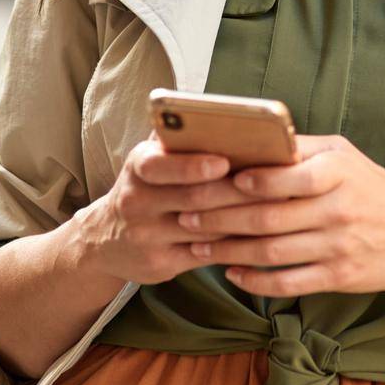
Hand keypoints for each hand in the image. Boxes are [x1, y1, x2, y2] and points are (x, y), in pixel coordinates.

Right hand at [76, 130, 266, 284]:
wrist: (106, 239)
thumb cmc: (146, 187)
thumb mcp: (152, 159)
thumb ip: (179, 141)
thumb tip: (229, 120)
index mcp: (138, 167)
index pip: (160, 165)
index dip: (192, 165)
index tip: (225, 162)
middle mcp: (136, 202)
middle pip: (193, 199)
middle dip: (237, 193)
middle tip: (276, 185)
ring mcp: (146, 236)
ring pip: (205, 230)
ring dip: (243, 220)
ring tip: (278, 209)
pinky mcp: (159, 264)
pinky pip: (204, 256)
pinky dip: (233, 245)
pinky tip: (258, 237)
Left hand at [175, 134, 384, 296]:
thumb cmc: (371, 188)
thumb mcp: (344, 154)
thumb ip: (300, 149)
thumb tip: (251, 138)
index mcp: (338, 172)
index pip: (286, 176)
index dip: (246, 180)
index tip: (211, 178)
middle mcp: (338, 209)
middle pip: (268, 216)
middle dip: (220, 216)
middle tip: (186, 212)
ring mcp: (338, 246)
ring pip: (271, 251)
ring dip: (229, 249)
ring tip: (199, 243)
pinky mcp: (338, 277)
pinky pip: (287, 282)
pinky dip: (255, 281)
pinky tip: (232, 272)